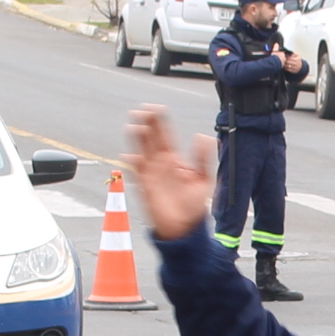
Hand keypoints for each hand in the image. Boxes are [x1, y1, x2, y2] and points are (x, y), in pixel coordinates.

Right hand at [126, 106, 215, 239]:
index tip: (156, 108)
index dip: (160, 120)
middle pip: (150, 138)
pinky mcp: (144, 186)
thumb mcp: (205, 180)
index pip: (165, 134)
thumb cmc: (195, 205)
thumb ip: (204, 158)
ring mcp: (151, 173)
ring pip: (140, 150)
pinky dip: (131, 163)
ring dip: (136, 138)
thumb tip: (202, 136)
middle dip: (146, 123)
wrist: (185, 228)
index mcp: (175, 159)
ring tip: (135, 125)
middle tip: (141, 110)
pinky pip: (135, 172)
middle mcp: (160, 163)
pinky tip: (129, 156)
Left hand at [278, 48, 303, 74]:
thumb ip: (293, 53)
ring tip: (282, 63)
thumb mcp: (297, 56)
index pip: (290, 58)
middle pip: (288, 62)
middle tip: (282, 60)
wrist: (301, 67)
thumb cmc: (297, 59)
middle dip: (284, 61)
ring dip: (284, 64)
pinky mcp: (294, 71)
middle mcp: (297, 63)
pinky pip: (288, 69)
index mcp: (298, 59)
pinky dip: (285, 68)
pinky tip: (284, 66)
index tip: (284, 56)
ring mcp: (295, 68)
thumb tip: (289, 53)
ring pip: (288, 66)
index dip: (286, 57)